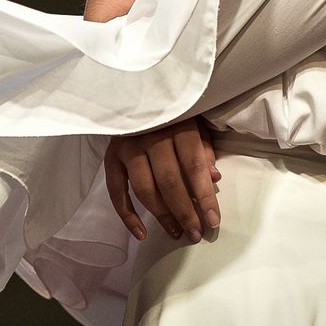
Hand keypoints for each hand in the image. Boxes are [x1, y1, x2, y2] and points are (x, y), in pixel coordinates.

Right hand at [104, 116, 222, 242]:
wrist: (134, 91)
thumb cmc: (173, 113)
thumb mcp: (195, 122)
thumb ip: (204, 149)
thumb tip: (214, 178)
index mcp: (177, 125)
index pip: (193, 165)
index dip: (204, 195)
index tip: (213, 220)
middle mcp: (150, 136)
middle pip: (169, 181)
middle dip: (184, 212)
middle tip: (195, 234)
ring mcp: (128, 147)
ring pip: (145, 188)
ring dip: (161, 215)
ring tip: (176, 232)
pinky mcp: (111, 157)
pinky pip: (116, 191)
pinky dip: (127, 215)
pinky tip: (141, 234)